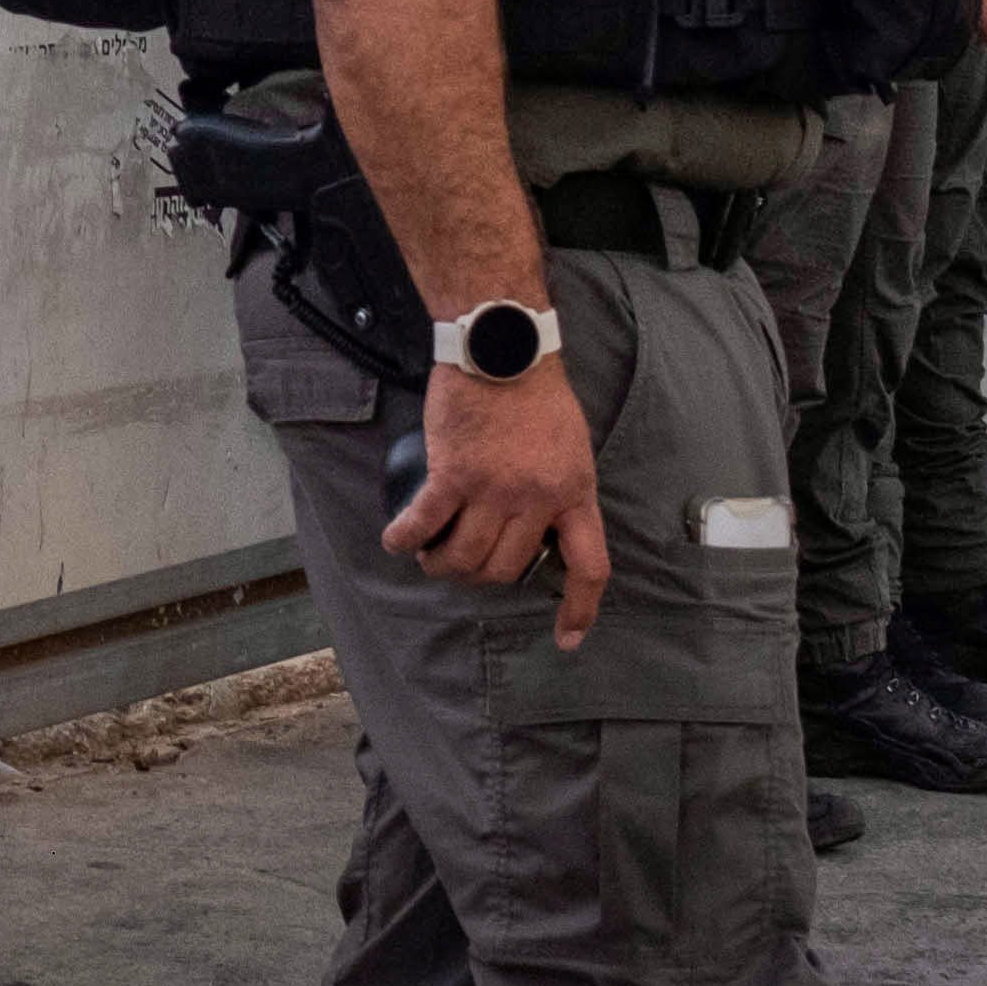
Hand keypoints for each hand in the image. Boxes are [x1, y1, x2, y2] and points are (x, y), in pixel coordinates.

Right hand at [386, 347, 613, 648]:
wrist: (503, 347)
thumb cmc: (537, 390)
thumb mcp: (573, 445)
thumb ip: (562, 489)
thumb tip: (541, 529)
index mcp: (575, 492)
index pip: (589, 565)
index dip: (579, 609)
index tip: (567, 638)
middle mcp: (537, 499)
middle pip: (508, 568)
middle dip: (482, 577)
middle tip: (464, 565)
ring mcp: (494, 489)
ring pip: (465, 556)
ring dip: (442, 565)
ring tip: (429, 557)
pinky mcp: (453, 474)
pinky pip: (425, 523)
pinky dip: (406, 539)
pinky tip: (396, 542)